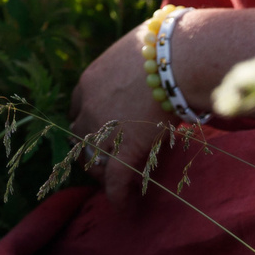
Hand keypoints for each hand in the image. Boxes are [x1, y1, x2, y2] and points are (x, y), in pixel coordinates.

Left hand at [68, 18, 170, 204]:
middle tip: (104, 159)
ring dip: (103, 174)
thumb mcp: (136, 47)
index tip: (98, 127)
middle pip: (79, 136)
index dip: (87, 121)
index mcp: (89, 81)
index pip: (77, 107)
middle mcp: (90, 108)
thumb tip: (152, 56)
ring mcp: (105, 132)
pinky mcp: (126, 150)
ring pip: (95, 162)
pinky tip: (127, 209)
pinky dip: (120, 199)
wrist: (177, 57)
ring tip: (116, 184)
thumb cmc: (166, 45)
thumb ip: (134, 61)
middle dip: (89, 149)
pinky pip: (117, 182)